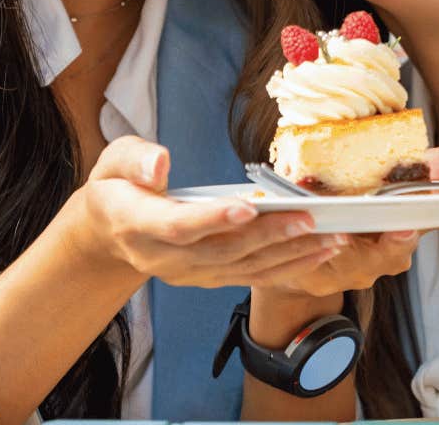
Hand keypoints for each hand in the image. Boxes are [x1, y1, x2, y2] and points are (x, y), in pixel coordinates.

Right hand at [75, 135, 338, 289]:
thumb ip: (135, 160)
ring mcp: (187, 274)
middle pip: (222, 251)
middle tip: (311, 219)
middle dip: (270, 236)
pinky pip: (250, 277)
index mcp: (138, 224)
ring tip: (330, 238)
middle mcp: (164, 257)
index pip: (179, 227)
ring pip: (243, 268)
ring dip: (290, 255)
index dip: (214, 219)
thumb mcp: (113, 161)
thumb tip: (160, 162)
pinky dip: (286, 266)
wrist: (109, 232)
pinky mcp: (207, 278)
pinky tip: (318, 253)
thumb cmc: (117, 186)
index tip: (248, 207)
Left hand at [253, 146, 438, 300]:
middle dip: (403, 238)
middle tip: (406, 228)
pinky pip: (328, 262)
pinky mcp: (323, 275)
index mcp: (411, 222)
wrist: (293, 242)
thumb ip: (428, 170)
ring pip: (368, 259)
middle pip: (405, 246)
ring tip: (357, 231)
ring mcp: (360, 267)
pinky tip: (329, 234)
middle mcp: (392, 250)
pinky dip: (328, 249)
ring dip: (362, 245)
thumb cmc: (345, 206)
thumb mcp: (386, 179)